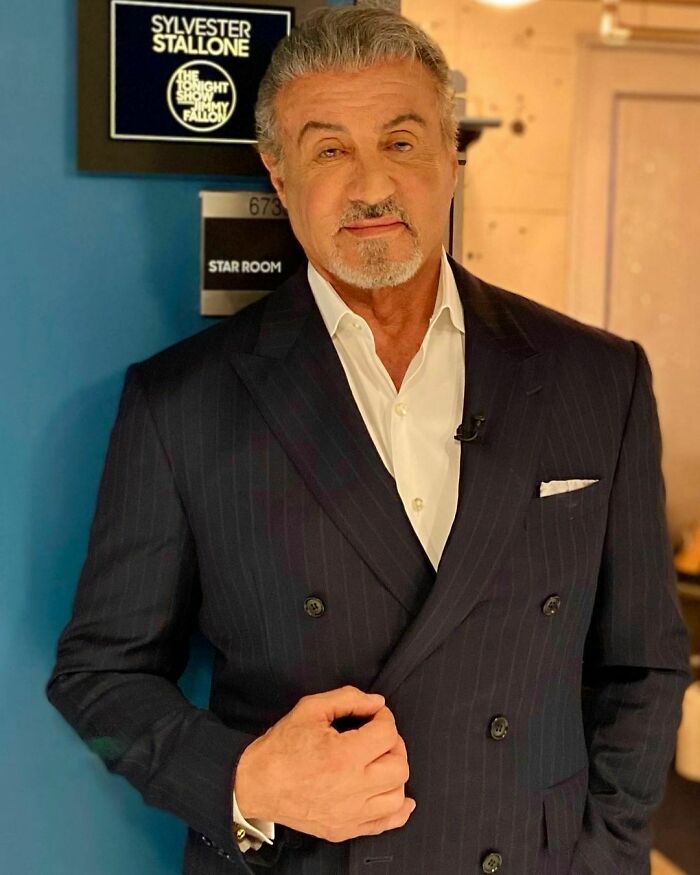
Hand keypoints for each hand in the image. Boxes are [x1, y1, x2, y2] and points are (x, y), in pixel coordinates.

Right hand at [233, 685, 415, 842]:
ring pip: (397, 797)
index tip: (374, 715)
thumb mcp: (310, 709)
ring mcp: (350, 814)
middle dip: (393, 745)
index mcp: (343, 757)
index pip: (387, 735)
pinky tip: (398, 797)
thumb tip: (377, 702)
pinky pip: (385, 824)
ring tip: (378, 762)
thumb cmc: (282, 745)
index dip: (384, 718)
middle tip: (377, 736)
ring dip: (394, 774)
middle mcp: (351, 789)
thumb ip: (348, 699)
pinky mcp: (344, 830)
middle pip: (399, 766)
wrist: (256, 784)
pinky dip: (398, 811)